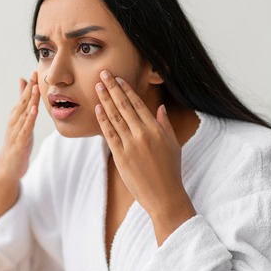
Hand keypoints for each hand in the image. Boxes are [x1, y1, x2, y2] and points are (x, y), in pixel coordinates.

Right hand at [0, 72, 39, 234]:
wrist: (7, 166)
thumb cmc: (16, 141)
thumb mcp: (20, 120)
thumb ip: (21, 101)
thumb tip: (23, 82)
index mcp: (16, 116)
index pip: (23, 98)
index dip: (29, 85)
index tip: (35, 71)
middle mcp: (14, 122)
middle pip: (22, 103)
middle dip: (29, 89)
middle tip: (34, 75)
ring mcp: (16, 132)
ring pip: (24, 114)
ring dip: (29, 101)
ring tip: (34, 89)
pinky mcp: (20, 143)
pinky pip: (25, 130)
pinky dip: (29, 120)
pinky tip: (34, 111)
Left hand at [95, 70, 195, 244]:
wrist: (164, 196)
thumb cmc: (171, 171)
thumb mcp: (173, 145)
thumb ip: (165, 125)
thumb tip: (160, 108)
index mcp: (156, 129)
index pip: (138, 104)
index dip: (126, 90)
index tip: (118, 78)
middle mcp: (142, 134)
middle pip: (124, 106)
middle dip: (112, 88)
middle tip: (103, 74)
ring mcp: (130, 145)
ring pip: (115, 118)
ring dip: (105, 100)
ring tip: (97, 87)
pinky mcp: (121, 157)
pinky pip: (109, 135)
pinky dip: (103, 121)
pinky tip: (97, 109)